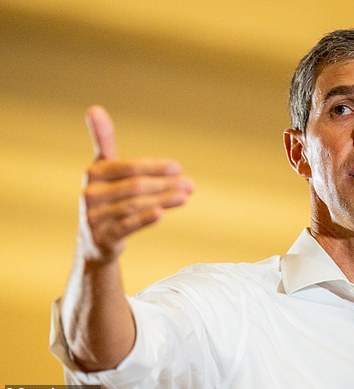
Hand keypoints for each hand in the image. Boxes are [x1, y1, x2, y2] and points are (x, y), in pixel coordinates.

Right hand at [79, 105, 193, 264]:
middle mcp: (90, 194)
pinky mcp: (103, 237)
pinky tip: (162, 213)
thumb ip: (104, 140)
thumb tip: (94, 108)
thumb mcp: (105, 170)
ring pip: (135, 205)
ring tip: (185, 195)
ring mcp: (94, 217)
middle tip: (190, 184)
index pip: (128, 167)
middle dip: (166, 184)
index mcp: (94, 173)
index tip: (177, 167)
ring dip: (164, 199)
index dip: (154, 167)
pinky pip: (127, 226)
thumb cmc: (107, 197)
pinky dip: (144, 218)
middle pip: (135, 186)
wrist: (95, 242)